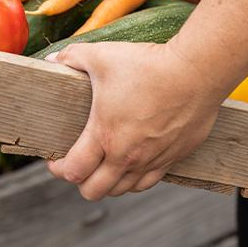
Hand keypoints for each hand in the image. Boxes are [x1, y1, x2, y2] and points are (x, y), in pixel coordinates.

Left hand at [45, 41, 219, 200]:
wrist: (196, 71)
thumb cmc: (149, 65)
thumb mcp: (101, 56)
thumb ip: (71, 58)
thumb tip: (51, 60)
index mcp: (105, 135)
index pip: (73, 171)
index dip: (58, 169)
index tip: (55, 160)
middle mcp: (128, 155)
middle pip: (94, 191)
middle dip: (80, 182)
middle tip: (79, 164)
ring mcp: (153, 159)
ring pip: (123, 189)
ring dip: (108, 182)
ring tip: (103, 165)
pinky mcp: (175, 156)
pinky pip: (150, 181)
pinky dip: (136, 179)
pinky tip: (133, 164)